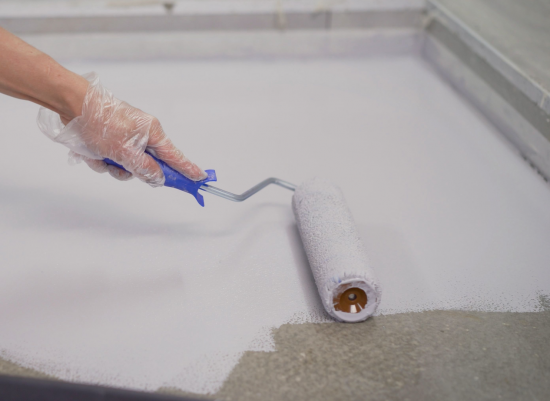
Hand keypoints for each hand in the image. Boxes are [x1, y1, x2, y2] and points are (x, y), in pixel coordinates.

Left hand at [37, 72, 206, 186]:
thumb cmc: (102, 123)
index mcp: (152, 133)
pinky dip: (101, 160)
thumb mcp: (125, 151)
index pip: (176, 156)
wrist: (71, 105)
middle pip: (148, 165)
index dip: (188, 169)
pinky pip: (111, 160)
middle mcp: (142, 135)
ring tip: (99, 157)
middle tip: (122, 168)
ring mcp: (126, 138)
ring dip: (112, 167)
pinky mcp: (110, 140)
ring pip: (127, 166)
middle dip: (132, 171)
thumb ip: (145, 168)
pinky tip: (91, 152)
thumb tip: (159, 179)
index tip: (201, 179)